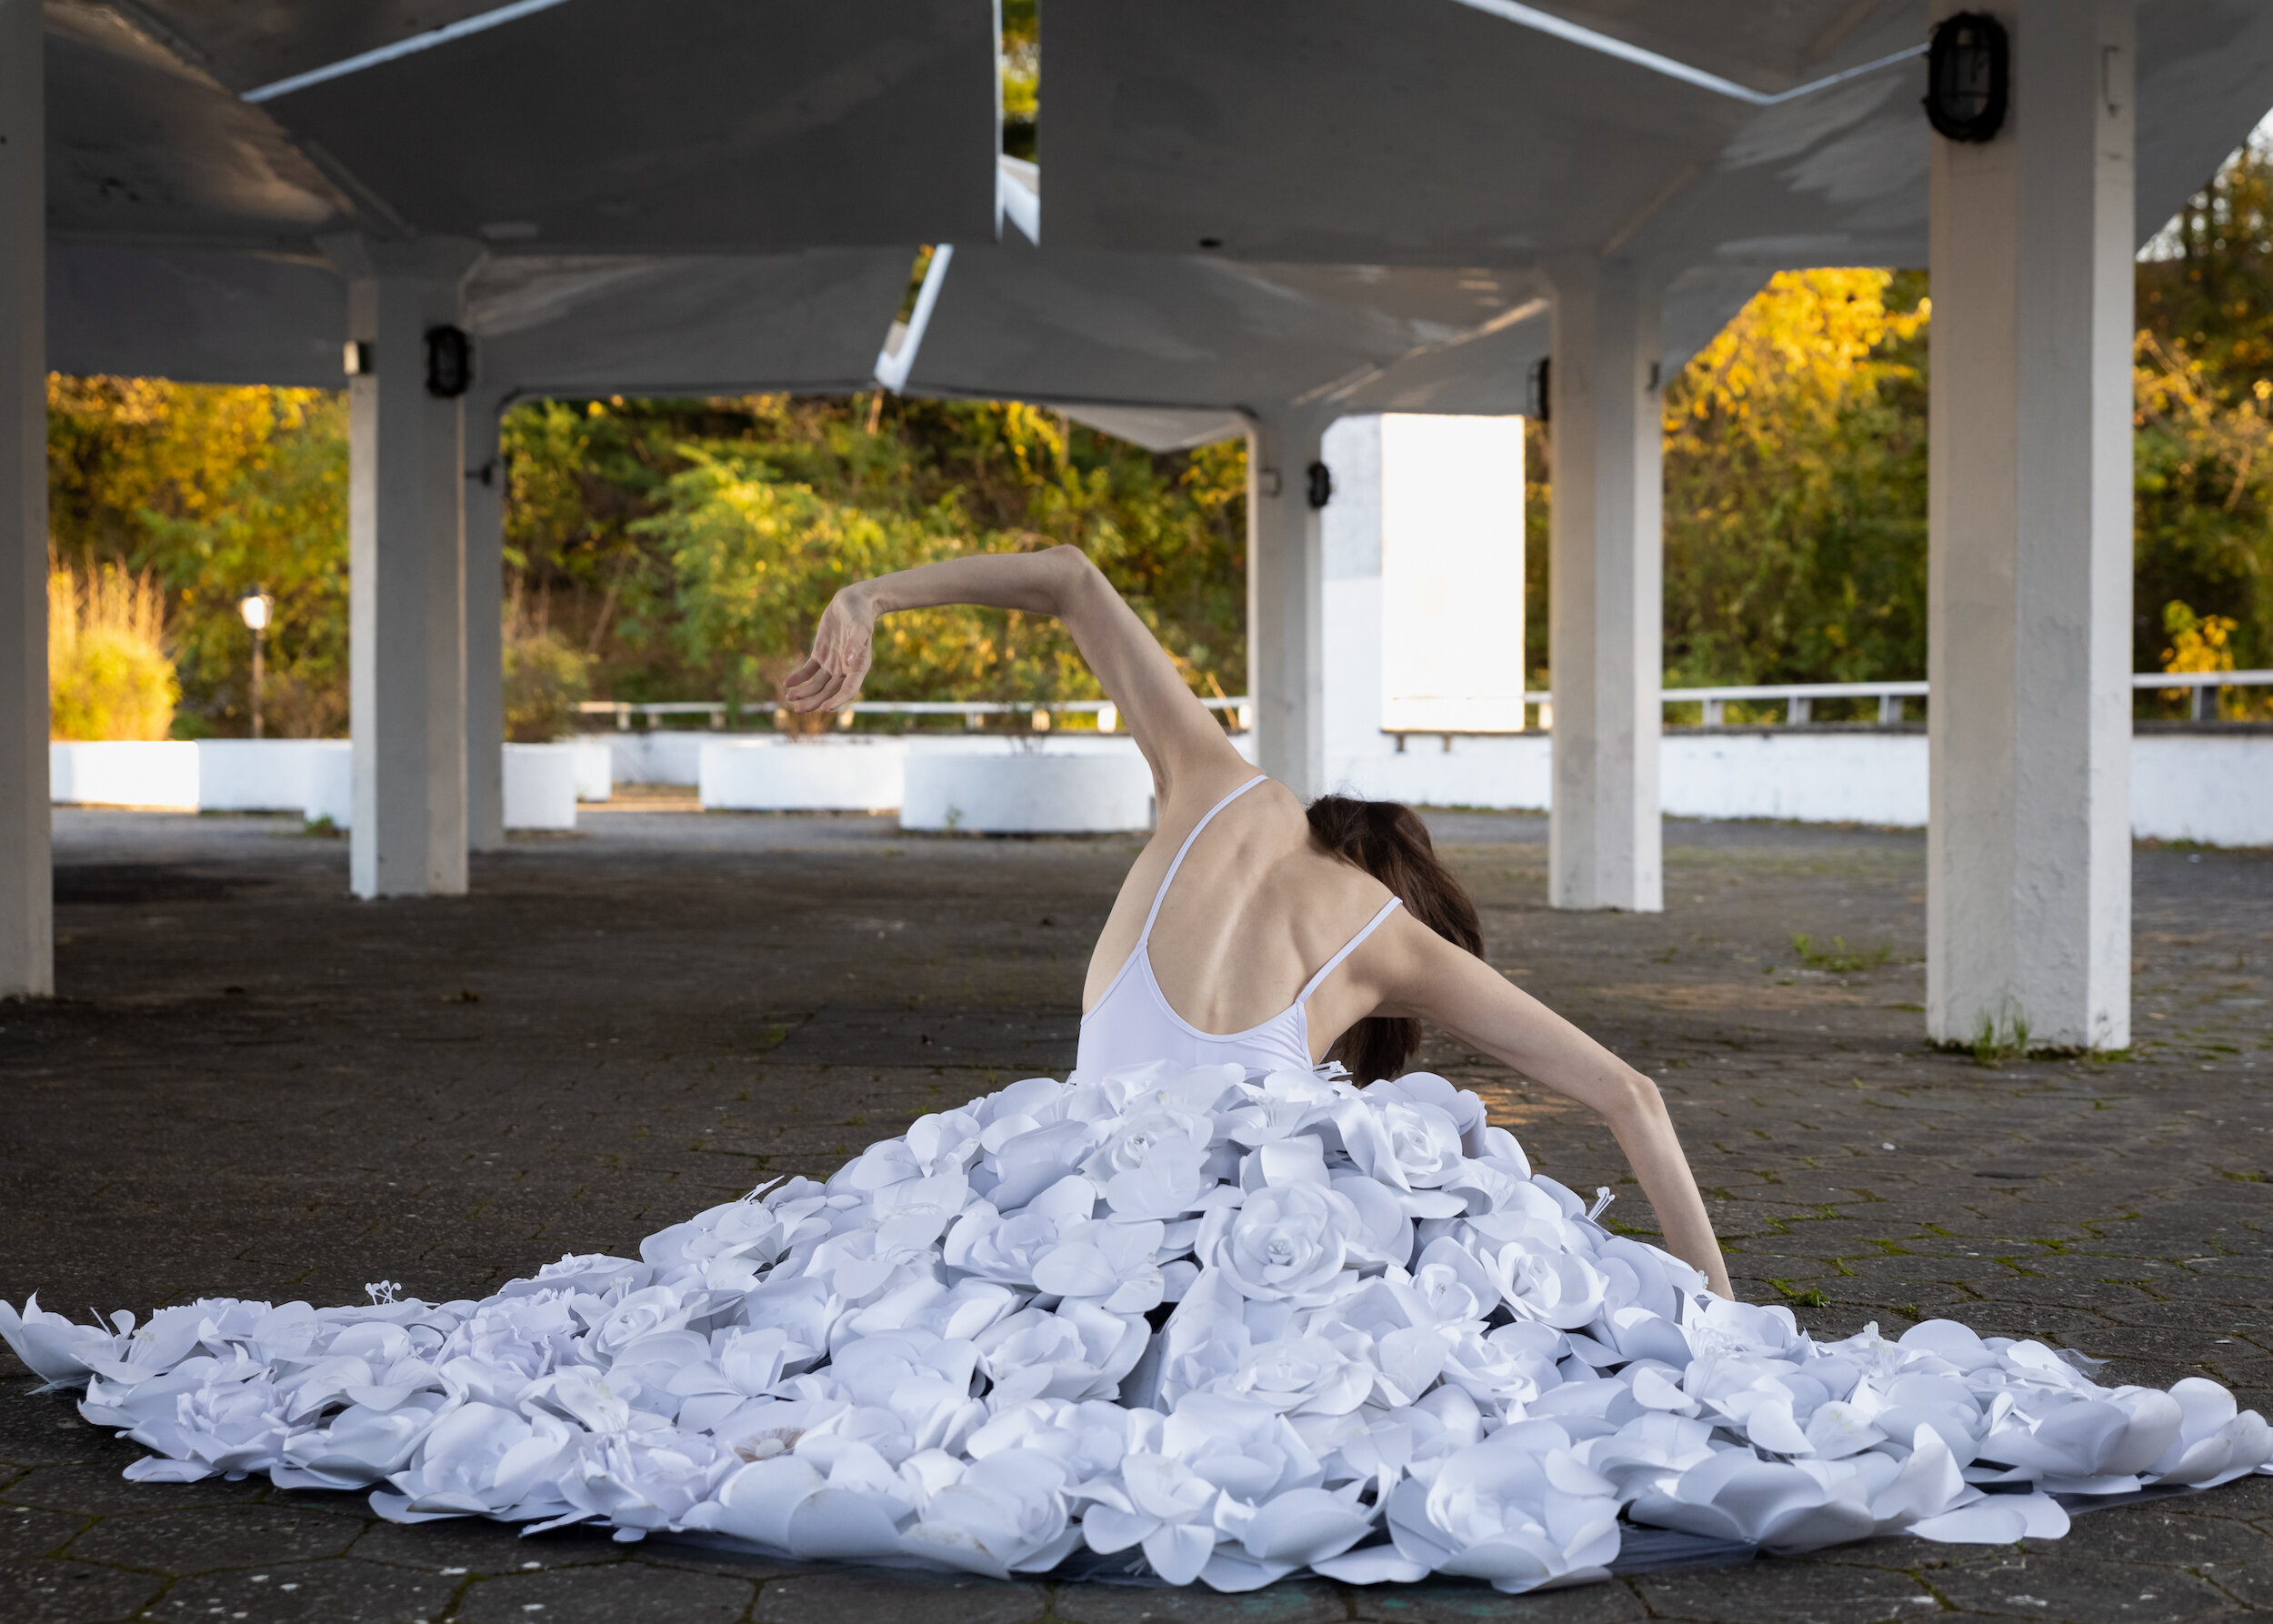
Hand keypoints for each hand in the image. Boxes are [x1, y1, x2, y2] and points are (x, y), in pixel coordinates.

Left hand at [782, 586, 876, 712]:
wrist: (853, 600)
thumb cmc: (860, 613)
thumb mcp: (860, 626)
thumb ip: (855, 642)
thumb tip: (849, 660)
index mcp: (859, 666)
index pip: (849, 690)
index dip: (837, 701)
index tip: (824, 709)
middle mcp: (846, 669)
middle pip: (830, 692)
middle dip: (814, 702)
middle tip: (798, 709)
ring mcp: (832, 663)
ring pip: (818, 685)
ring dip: (804, 693)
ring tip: (789, 697)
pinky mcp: (820, 654)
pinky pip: (808, 671)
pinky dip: (799, 678)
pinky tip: (787, 684)